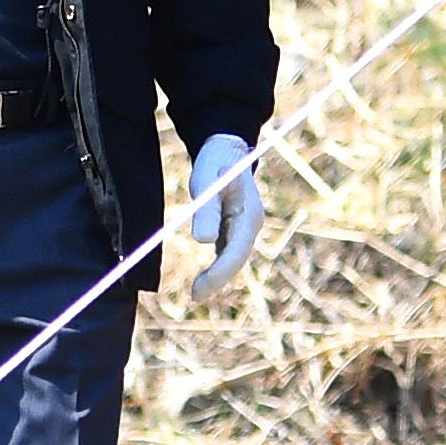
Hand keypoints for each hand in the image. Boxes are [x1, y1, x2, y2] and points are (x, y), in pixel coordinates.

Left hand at [188, 135, 263, 291]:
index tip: (201, 288)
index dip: (220, 272)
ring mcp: (244, 227)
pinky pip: (228, 252)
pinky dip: (217, 266)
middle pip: (237, 259)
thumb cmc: (216, 161)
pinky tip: (203, 279)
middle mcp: (250, 224)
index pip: (237, 251)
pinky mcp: (234, 228)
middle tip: (195, 295)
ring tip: (196, 292)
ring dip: (218, 276)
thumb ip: (207, 209)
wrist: (225, 148)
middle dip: (219, 280)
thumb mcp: (206, 179)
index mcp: (250, 214)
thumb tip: (203, 241)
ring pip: (233, 258)